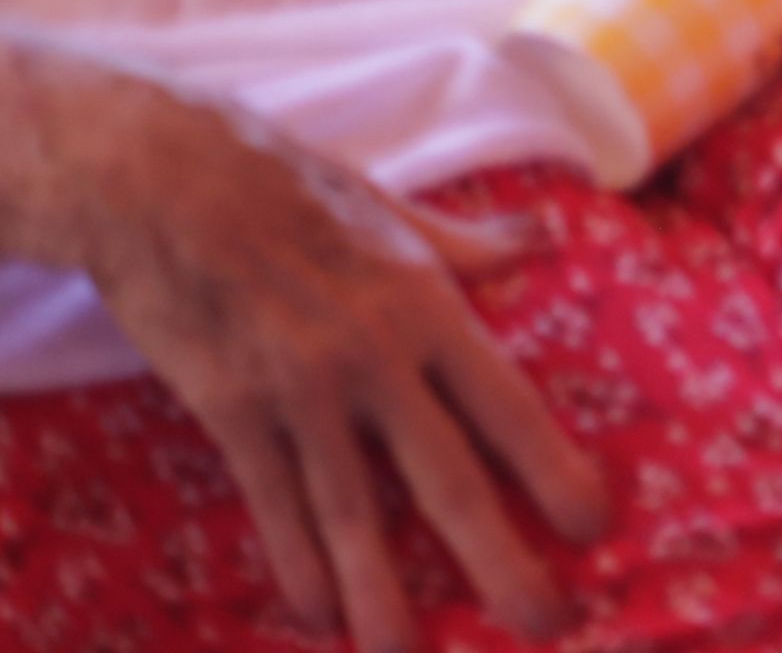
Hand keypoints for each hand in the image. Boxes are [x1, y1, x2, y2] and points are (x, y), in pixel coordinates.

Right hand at [41, 65, 610, 648]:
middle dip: (497, 556)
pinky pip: (275, 505)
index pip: (508, 407)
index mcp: (429, 307)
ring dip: (384, 592)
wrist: (171, 185)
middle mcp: (376, 361)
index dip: (552, 470)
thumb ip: (472, 243)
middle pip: (447, 478)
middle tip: (545, 620)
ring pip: (355, 513)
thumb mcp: (398, 210)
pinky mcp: (234, 415)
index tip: (596, 525)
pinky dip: (296, 564)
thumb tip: (545, 238)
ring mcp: (302, 395)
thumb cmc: (295, 189)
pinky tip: (316, 618)